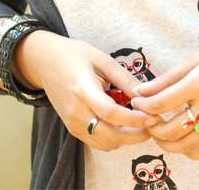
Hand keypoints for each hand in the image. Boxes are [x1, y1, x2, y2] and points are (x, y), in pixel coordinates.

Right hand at [22, 31, 156, 150]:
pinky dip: (113, 138)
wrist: (45, 62)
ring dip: (125, 139)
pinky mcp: (72, 128)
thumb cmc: (75, 55)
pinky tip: (124, 124)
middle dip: (135, 135)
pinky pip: (96, 142)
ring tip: (141, 123)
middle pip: (109, 136)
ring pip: (104, 144)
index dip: (134, 119)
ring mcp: (72, 123)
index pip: (111, 113)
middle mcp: (76, 111)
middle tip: (153, 123)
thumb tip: (145, 95)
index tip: (153, 116)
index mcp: (83, 89)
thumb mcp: (102, 59)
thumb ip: (124, 79)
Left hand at [129, 28, 198, 160]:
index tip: (136, 102)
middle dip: (153, 128)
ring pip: (189, 144)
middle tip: (147, 120)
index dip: (144, 106)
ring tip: (161, 134)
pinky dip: (194, 153)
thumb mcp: (196, 56)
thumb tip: (141, 92)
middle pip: (172, 129)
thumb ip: (168, 77)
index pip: (162, 103)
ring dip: (169, 144)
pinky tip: (185, 145)